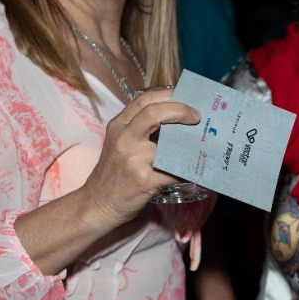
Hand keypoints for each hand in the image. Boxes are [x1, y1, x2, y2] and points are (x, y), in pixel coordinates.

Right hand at [82, 88, 200, 227]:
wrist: (97, 204)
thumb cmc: (114, 173)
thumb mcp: (119, 143)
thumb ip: (140, 129)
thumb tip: (178, 119)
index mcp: (118, 126)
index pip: (143, 100)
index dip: (167, 95)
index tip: (185, 96)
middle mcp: (124, 139)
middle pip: (153, 113)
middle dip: (179, 110)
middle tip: (197, 116)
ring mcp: (133, 160)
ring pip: (168, 144)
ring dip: (188, 143)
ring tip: (201, 143)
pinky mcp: (144, 180)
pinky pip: (174, 172)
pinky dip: (187, 171)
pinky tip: (194, 170)